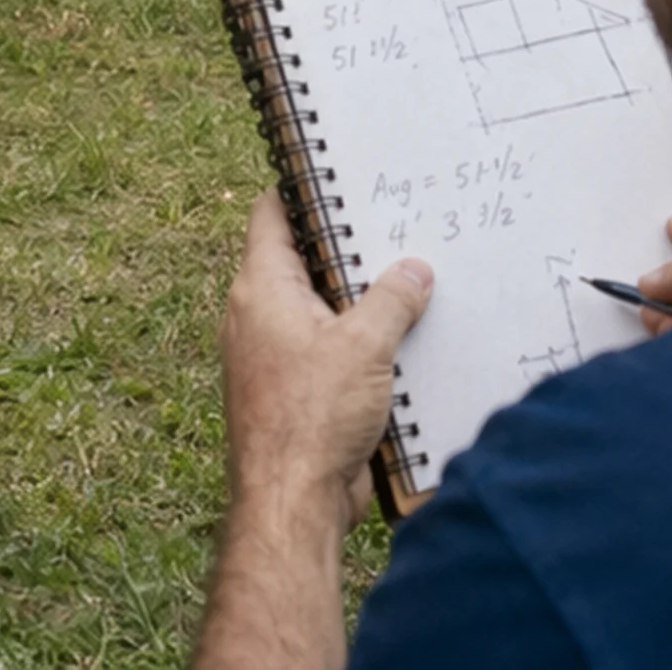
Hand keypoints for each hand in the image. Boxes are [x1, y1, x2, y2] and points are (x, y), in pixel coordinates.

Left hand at [221, 201, 431, 521]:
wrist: (291, 500)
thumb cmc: (312, 418)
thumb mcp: (365, 346)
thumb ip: (391, 300)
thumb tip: (414, 269)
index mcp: (262, 288)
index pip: (271, 215)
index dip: (300, 189)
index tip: (337, 171)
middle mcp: (257, 314)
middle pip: (300, 259)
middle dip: (345, 246)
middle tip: (395, 224)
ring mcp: (272, 353)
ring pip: (317, 307)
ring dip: (357, 298)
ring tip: (410, 276)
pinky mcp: (293, 389)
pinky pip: (325, 348)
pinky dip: (356, 339)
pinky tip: (400, 339)